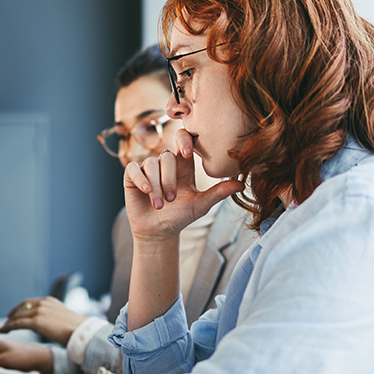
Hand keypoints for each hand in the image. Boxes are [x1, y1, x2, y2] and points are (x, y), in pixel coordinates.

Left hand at [0, 296, 86, 344]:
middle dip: (13, 313)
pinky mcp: (36, 321)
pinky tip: (3, 330)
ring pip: (18, 315)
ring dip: (9, 321)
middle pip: (22, 306)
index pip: (30, 302)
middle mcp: (43, 303)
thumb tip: (52, 324)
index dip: (20, 307)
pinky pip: (17, 323)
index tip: (15, 312)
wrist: (81, 331)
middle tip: (7, 319)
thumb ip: (54, 317)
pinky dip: (8, 326)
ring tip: (3, 327)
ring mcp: (39, 311)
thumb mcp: (63, 316)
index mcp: (49, 301)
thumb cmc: (76, 328)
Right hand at [124, 128, 242, 242]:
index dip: (185, 140)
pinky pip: (134, 168)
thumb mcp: (201, 204)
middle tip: (172, 199)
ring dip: (156, 185)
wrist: (159, 232)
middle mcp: (165, 164)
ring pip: (151, 163)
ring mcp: (148, 169)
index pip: (184, 141)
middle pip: (167, 156)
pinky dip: (141, 179)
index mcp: (184, 165)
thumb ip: (219, 192)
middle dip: (169, 178)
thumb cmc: (181, 217)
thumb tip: (241, 184)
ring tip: (160, 205)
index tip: (188, 152)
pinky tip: (146, 191)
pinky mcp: (132, 176)